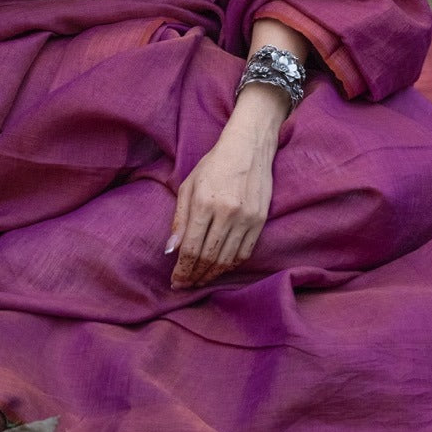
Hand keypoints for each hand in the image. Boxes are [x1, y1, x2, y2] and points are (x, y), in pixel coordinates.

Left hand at [167, 91, 283, 288]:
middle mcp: (227, 213)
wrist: (249, 147)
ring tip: (200, 280)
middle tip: (185, 284)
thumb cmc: (214, 164)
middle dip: (194, 276)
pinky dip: (231, 265)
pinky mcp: (260, 220)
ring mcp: (246, 218)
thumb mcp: (189, 185)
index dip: (182, 270)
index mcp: (204, 203)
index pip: (191, 248)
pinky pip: (245, 252)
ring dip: (212, 274)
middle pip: (208, 257)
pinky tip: (220, 268)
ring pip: (227, 259)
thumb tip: (171, 249)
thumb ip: (179, 219)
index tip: (175, 281)